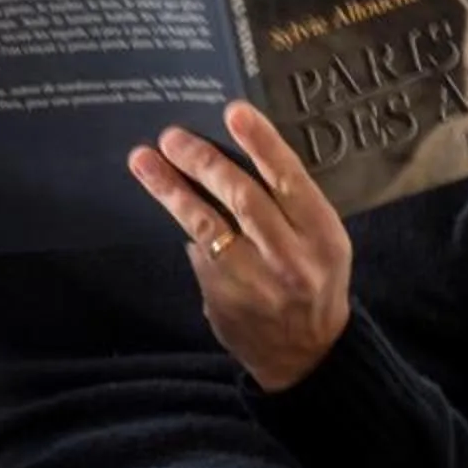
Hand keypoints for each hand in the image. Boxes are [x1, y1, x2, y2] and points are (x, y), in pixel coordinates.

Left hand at [129, 103, 351, 391]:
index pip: (290, 180)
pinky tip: (164, 199)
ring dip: (173, 189)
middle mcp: (292, 258)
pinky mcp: (225, 297)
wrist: (307, 355)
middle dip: (204, 161)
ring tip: (144, 161)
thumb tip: (235, 153)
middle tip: (173, 135)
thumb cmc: (314, 282)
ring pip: (208, 224)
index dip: (262, 143)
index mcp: (323, 236)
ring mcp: (255, 281)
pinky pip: (198, 252)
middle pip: (243, 197)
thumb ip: (292, 206)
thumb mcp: (323, 243)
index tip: (233, 111)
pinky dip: (182, 224)